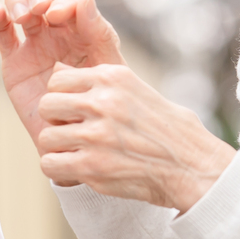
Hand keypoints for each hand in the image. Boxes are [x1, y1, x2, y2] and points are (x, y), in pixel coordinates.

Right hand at [0, 0, 123, 143]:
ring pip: (19, 4)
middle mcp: (58, 31)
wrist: (79, 142)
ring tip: (20, 16)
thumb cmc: (102, 107)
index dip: (63, 1)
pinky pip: (1, 32)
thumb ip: (99, 34)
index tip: (57, 15)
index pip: (71, 1)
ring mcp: (34, 43)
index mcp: (85, 30)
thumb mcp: (108, 69)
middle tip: (37, 9)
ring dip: (17, 1)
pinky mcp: (13, 59)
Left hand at [34, 64, 235, 211]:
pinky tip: (77, 169)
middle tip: (74, 133)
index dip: (63, 97)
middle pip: (47, 106)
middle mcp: (102, 102)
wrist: (192, 166)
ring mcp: (96, 135)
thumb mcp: (135, 91)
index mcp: (112, 78)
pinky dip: (60, 169)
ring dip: (58, 148)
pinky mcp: (92, 166)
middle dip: (56, 121)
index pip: (58, 80)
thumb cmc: (167, 130)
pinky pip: (50, 164)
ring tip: (79, 153)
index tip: (77, 111)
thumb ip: (98, 84)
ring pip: (46, 137)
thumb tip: (57, 69)